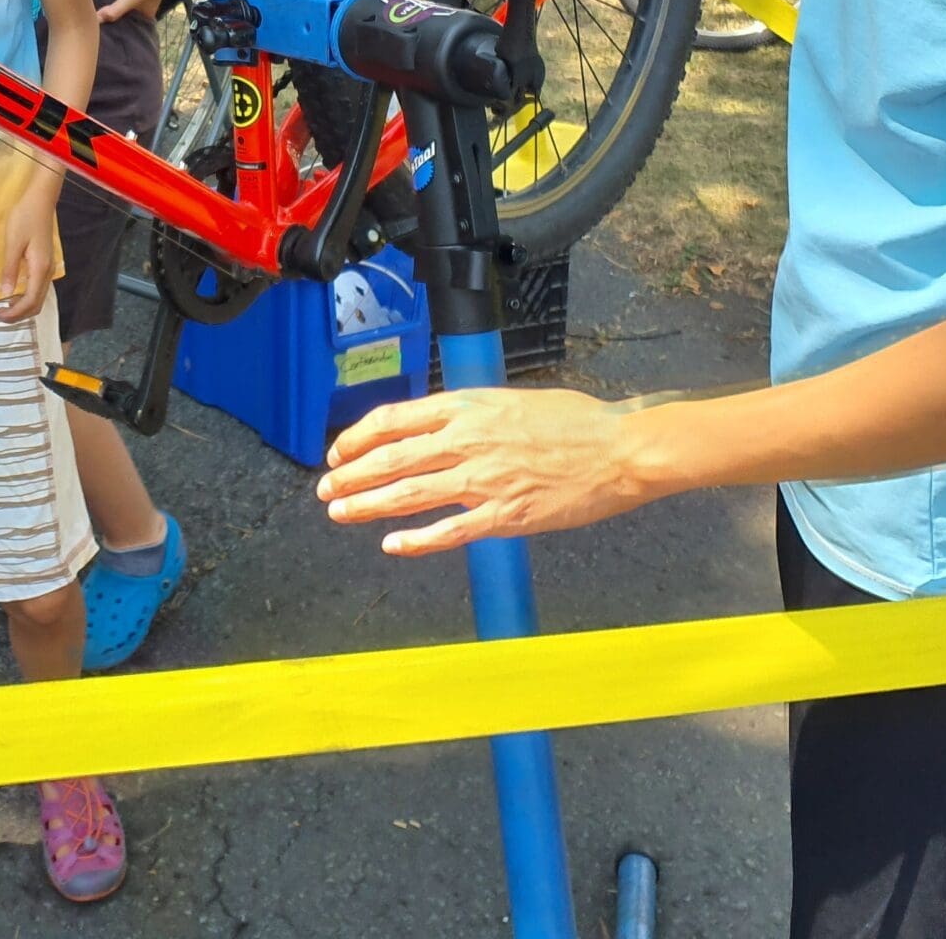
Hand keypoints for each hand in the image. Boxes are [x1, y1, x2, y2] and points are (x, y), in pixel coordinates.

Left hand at [0, 194, 59, 321]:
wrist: (39, 201)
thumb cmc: (24, 218)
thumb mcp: (13, 243)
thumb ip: (10, 269)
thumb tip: (5, 293)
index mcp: (40, 269)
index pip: (30, 301)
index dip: (14, 313)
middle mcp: (47, 272)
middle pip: (36, 304)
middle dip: (18, 315)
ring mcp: (48, 268)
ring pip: (38, 298)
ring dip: (22, 308)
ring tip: (4, 308)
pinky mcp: (45, 264)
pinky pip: (37, 289)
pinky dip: (26, 298)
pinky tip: (14, 295)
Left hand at [318, 386, 657, 554]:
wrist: (619, 449)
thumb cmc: (573, 421)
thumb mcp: (509, 400)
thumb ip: (468, 414)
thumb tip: (434, 426)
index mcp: (467, 407)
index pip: (394, 420)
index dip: (358, 437)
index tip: (338, 451)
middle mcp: (467, 440)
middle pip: (391, 459)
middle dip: (350, 475)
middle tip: (326, 489)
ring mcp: (483, 480)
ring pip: (410, 494)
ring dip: (368, 506)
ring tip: (340, 513)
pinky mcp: (504, 516)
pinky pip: (450, 531)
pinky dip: (416, 540)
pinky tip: (393, 546)